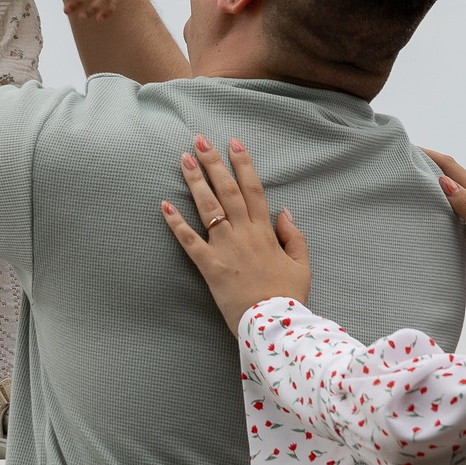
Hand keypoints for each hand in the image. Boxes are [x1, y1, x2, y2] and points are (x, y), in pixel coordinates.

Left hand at [161, 137, 310, 329]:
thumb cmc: (287, 296)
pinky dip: (176, 223)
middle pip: (227, 190)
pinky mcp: (210, 266)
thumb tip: (284, 213)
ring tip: (183, 160)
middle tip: (199, 141)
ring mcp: (226, 248)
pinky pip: (189, 241)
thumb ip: (294, 237)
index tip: (233, 144)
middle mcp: (244, 233)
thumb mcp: (301, 264)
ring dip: (195, 182)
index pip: (253, 189)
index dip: (243, 164)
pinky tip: (164, 206)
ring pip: (208, 208)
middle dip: (213, 163)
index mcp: (265, 232)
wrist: (273, 324)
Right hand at [420, 149, 465, 285]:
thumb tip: (445, 181)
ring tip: (418, 176)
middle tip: (408, 160)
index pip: (452, 168)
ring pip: (456, 184)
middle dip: (431, 162)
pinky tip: (438, 200)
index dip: (431, 155)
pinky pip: (460, 198)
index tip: (410, 149)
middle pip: (453, 172)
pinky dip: (445, 193)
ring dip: (438, 176)